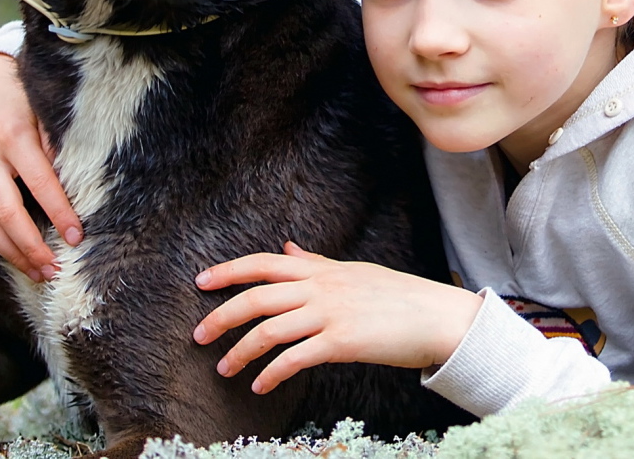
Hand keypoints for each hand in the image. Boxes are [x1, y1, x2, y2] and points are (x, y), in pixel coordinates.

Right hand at [0, 53, 81, 281]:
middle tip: (55, 272)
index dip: (59, 214)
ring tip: (38, 273)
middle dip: (31, 248)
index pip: (40, 183)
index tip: (77, 238)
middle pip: (6, 214)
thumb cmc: (24, 100)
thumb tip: (76, 186)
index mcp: (12, 135)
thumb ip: (58, 146)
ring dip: (12, 254)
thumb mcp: (45, 112)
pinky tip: (16, 256)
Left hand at [192, 241, 482, 394]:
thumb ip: (314, 263)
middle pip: (257, 298)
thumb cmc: (396, 297)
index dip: (229, 270)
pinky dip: (271, 374)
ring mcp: (330, 314)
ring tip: (225, 370)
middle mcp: (321, 288)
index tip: (201, 282)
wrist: (435, 317)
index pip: (264, 264)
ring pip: (269, 330)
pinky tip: (260, 386)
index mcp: (320, 271)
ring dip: (240, 352)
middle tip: (197, 337)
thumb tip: (286, 247)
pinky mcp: (342, 342)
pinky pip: (295, 359)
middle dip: (221, 317)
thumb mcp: (352, 273)